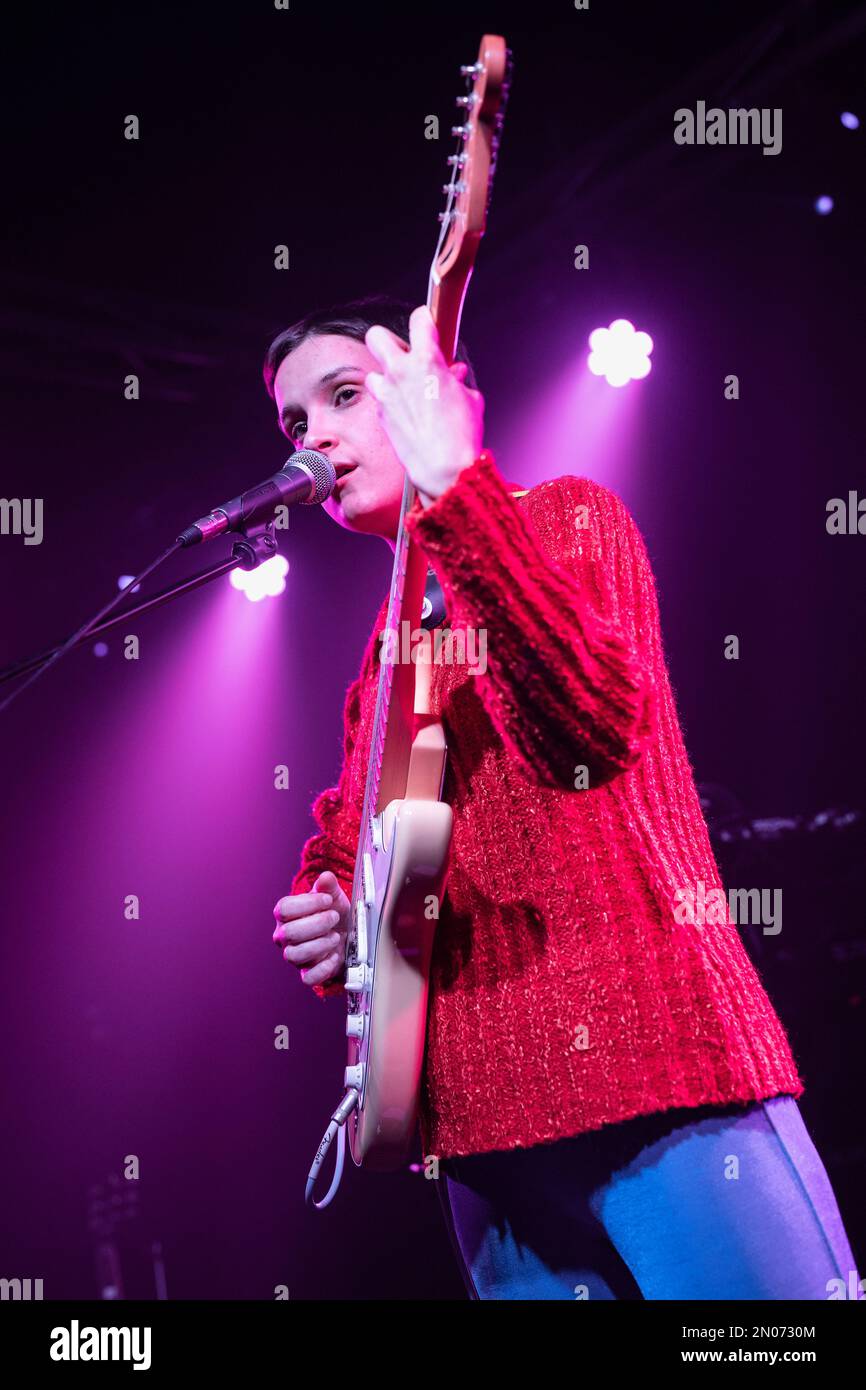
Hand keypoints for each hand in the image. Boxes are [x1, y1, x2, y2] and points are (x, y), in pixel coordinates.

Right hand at [273, 870, 350, 987]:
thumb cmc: (334, 914)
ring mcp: (294, 956)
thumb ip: (328, 886)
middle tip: (334, 917)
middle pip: (289, 933)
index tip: (328, 900)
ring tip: (335, 936)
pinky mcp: (307, 973)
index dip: (308, 903)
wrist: (348, 935)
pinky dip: (324, 967)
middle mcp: (284, 936)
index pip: (283, 909)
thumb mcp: (333, 897)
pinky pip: (308, 977)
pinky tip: (335, 955)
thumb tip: (326, 877)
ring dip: (320, 944)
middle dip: (317, 923)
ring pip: (294, 956)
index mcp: (286, 915)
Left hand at [364, 305, 484, 505]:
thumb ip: (456, 380)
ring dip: (387, 377)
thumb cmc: (461, 436)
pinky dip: (392, 403)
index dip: (424, 319)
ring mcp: (386, 395)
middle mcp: (401, 373)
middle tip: (404, 353)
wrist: (443, 470)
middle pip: (376, 336)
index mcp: (427, 361)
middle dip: (388, 340)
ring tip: (404, 389)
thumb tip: (452, 375)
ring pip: (374, 372)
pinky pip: (381, 400)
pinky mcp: (381, 416)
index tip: (427, 324)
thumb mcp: (470, 399)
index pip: (419, 320)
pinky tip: (408, 414)